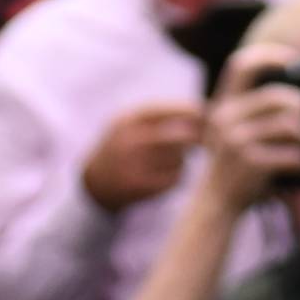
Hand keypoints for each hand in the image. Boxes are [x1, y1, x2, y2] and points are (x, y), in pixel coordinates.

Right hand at [80, 101, 203, 209]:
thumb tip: (199, 112)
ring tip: (173, 157)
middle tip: (201, 138)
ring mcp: (136, 166)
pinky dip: (178, 175)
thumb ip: (158, 115)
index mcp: (128, 121)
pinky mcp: (142, 188)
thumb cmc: (121, 146)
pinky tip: (168, 172)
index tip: (203, 113)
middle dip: (194, 137)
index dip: (189, 111)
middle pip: (178, 137)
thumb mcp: (129, 123)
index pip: (167, 111)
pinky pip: (174, 178)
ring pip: (179, 159)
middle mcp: (131, 142)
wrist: (96, 182)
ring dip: (183, 157)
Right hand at [194, 70, 299, 213]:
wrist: (215, 203)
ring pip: (290, 126)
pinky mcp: (251, 163)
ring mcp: (237, 141)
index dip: (269, 57)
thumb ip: (251, 112)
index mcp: (222, 105)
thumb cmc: (234, 165)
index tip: (295, 61)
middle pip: (276, 97)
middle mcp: (225, 118)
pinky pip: (293, 154)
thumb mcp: (231, 132)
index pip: (242, 66)